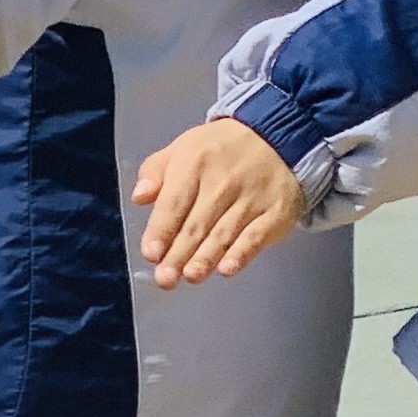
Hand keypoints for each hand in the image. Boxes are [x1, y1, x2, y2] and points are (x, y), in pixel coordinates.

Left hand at [134, 118, 305, 284]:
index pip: (174, 203)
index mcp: (194, 163)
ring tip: (190, 276)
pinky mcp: (276, 212)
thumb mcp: (183, 148)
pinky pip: (257, 236)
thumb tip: (139, 197)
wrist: (278, 137)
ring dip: (206, 258)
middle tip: (165, 279)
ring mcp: (252, 198)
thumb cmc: (220, 150)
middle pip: (196, 224)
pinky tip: (227, 269)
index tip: (151, 253)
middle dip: (179, 254)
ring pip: (224, 234)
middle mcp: (223, 181)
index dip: (161, 230)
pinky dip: (242, 254)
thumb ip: (155, 172)